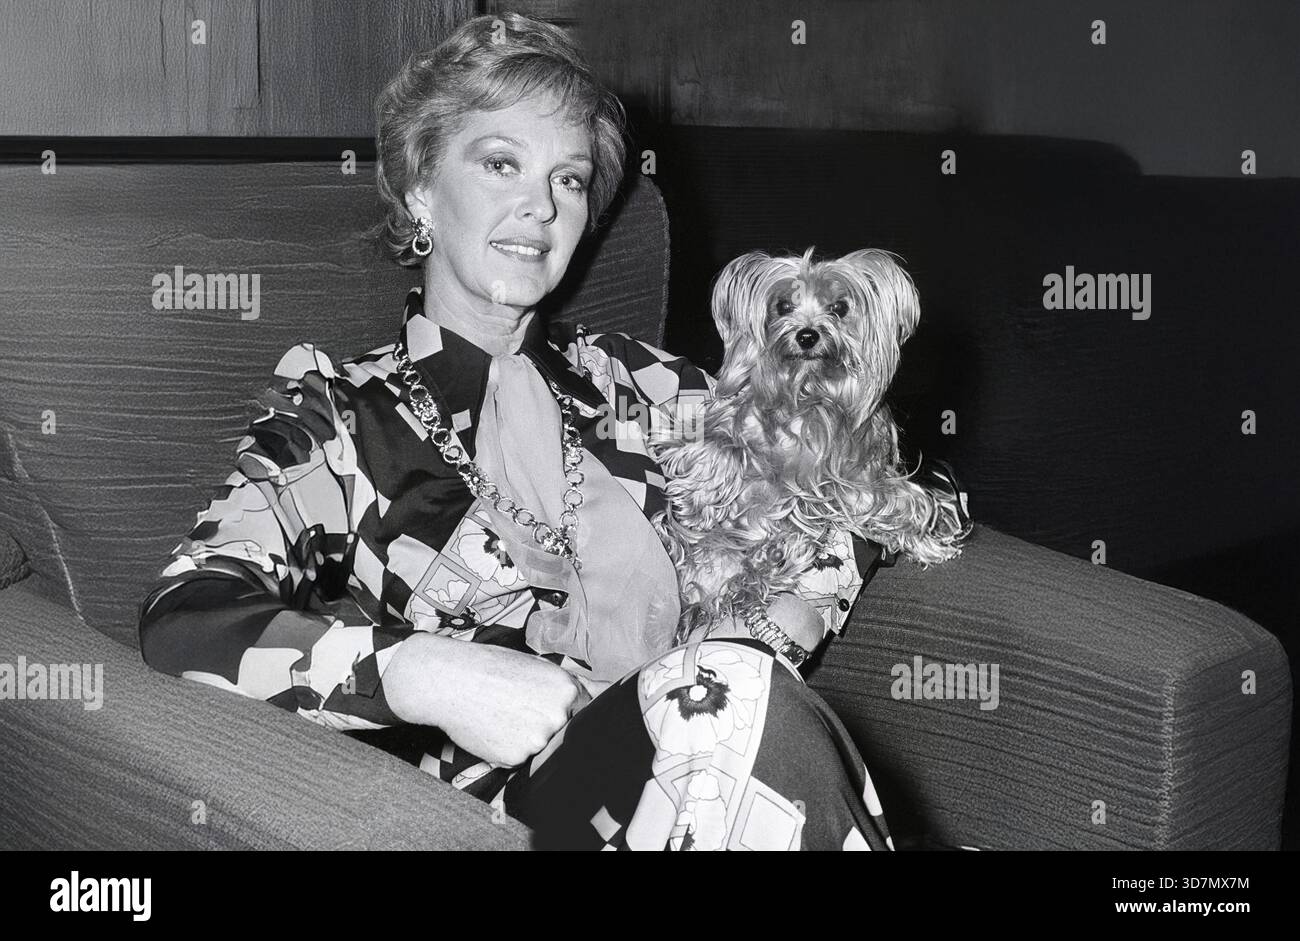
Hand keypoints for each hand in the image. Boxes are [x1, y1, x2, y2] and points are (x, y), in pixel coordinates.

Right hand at [382, 634, 589, 767]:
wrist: (450, 680)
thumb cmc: (491, 668)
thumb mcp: (538, 666)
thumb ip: (574, 683)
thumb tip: (606, 690)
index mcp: (566, 690)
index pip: (585, 711)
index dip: (568, 710)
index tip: (549, 707)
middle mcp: (557, 717)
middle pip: (563, 731)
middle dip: (545, 723)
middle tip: (517, 706)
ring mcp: (537, 740)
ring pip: (540, 746)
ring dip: (525, 736)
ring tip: (502, 713)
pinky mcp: (515, 758)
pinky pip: (519, 758)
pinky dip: (507, 747)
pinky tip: (493, 726)